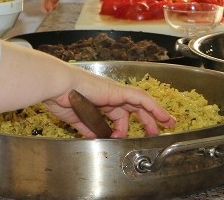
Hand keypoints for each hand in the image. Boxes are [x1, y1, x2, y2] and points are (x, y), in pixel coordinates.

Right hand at [43, 73, 176, 138]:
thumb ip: (87, 128)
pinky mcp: (117, 91)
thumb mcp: (77, 119)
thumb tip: (95, 138)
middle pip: (134, 108)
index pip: (119, 113)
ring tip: (165, 124)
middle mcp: (109, 95)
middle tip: (157, 131)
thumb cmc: (62, 98)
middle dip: (147, 120)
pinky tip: (161, 114)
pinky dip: (152, 105)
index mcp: (100, 101)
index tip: (134, 136)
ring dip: (154, 114)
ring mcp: (114, 92)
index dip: (127, 126)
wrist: (58, 85)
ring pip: (141, 102)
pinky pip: (140, 97)